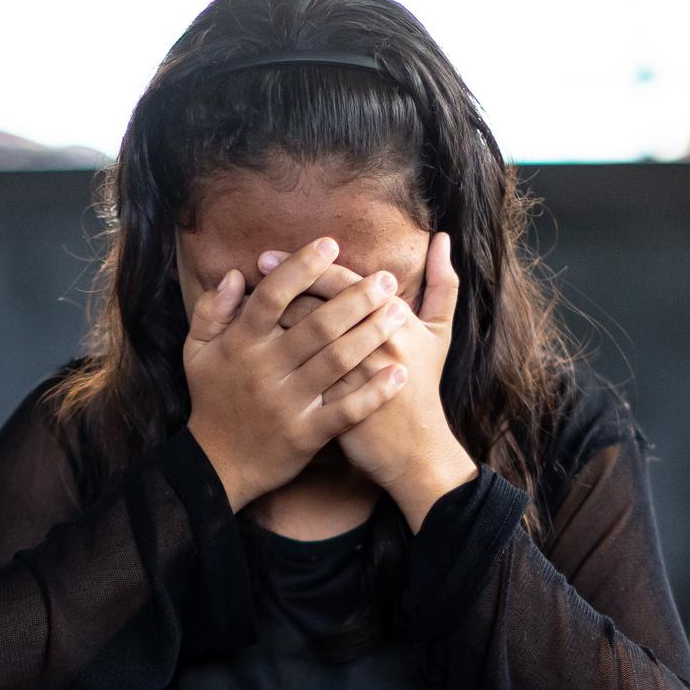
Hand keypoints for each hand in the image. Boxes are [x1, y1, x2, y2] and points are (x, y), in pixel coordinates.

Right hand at [183, 238, 415, 509]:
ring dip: (370, 335)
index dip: (302, 268)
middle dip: (354, 298)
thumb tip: (233, 274)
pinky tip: (398, 374)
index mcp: (240, 344)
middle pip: (316, 325)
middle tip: (386, 279)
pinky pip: (345, 410)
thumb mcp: (197, 352)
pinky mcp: (305, 434)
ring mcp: (287, 403)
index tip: (330, 245)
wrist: (215, 466)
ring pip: (336, 362)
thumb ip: (212, 311)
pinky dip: (373, 393)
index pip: (273, 296)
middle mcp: (265, 370)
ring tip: (399, 313)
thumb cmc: (211, 400)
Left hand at [264, 232, 473, 528]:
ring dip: (273, 316)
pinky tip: (254, 346)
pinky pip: (296, 374)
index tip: (272, 255)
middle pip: (317, 303)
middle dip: (283, 281)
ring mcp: (353, 376)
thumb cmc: (425, 387)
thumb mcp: (440, 333)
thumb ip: (442, 284)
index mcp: (396, 320)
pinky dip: (273, 358)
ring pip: (303, 337)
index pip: (343, 281)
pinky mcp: (334, 406)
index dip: (307, 264)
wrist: (416, 451)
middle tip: (256, 264)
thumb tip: (442, 238)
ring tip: (247, 300)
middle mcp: (374, 343)